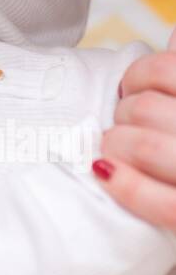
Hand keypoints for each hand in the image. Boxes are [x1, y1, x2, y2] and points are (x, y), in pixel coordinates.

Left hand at [95, 26, 175, 228]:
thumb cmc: (174, 133)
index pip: (167, 69)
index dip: (140, 74)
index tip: (134, 86)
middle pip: (147, 108)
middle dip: (125, 112)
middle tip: (124, 121)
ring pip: (146, 147)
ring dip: (117, 144)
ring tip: (115, 146)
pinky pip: (163, 205)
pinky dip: (128, 186)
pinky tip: (106, 172)